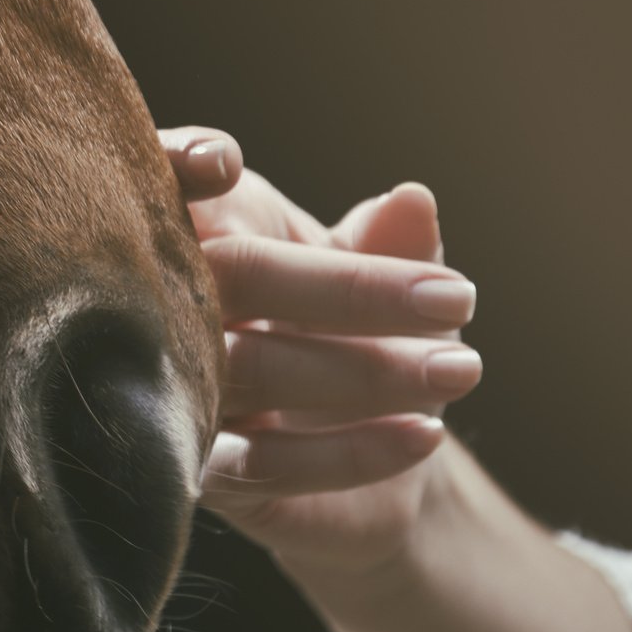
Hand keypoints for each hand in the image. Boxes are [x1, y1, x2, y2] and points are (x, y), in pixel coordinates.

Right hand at [159, 128, 482, 578]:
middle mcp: (171, 304)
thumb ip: (392, 241)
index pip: (170, 182)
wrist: (365, 450)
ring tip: (461, 368)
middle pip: (238, 276)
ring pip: (256, 370)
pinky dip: (350, 452)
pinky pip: (266, 462)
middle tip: (458, 299)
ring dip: (368, 372)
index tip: (228, 164)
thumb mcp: (382, 276)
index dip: (181, 160)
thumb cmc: (354, 331)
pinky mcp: (202, 472)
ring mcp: (175, 389)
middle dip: (351, 288)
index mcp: (203, 230)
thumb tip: (412, 199)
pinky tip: (424, 435)